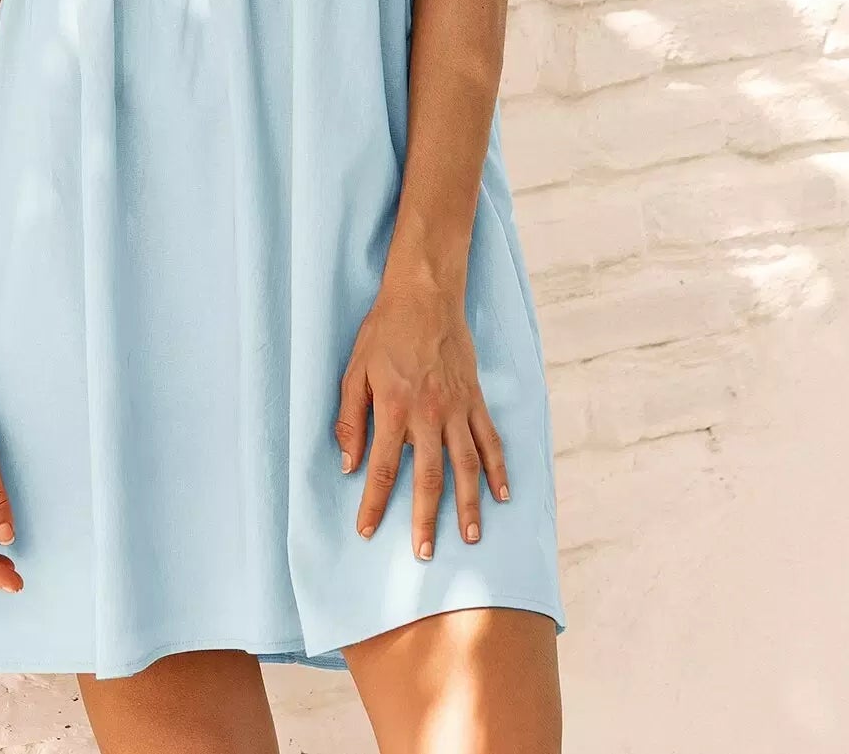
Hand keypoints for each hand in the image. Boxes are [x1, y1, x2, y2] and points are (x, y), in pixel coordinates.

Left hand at [335, 278, 510, 559]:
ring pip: (466, 466)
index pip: (383, 468)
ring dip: (468, 505)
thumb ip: (350, 418)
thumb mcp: (354, 370)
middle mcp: (429, 414)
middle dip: (425, 519)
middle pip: (429, 477)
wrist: (425, 295)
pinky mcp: (475, 398)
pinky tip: (502, 494)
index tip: (367, 531)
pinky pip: (490, 439)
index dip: (374, 504)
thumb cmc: (384, 331)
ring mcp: (457, 408)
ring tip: (469, 538)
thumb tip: (347, 463)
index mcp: (394, 408)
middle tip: (425, 554)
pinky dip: (498, 468)